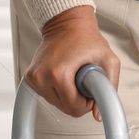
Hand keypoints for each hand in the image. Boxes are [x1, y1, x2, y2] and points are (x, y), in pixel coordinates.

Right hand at [26, 5, 120, 121]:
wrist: (67, 23)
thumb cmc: (88, 39)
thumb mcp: (108, 60)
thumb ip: (109, 88)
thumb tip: (97, 115)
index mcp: (59, 74)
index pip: (73, 109)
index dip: (87, 102)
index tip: (90, 87)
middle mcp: (42, 77)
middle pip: (64, 108)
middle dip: (77, 98)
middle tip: (82, 77)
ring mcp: (33, 78)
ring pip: (55, 103)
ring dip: (67, 93)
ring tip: (73, 73)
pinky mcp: (29, 77)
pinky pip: (47, 95)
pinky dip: (57, 89)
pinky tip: (63, 73)